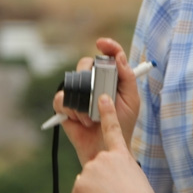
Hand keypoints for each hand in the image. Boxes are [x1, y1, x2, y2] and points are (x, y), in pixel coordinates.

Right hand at [53, 38, 141, 165]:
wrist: (107, 148)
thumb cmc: (122, 125)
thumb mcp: (131, 101)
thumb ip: (127, 77)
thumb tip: (118, 56)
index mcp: (110, 77)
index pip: (108, 55)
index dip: (107, 46)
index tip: (102, 44)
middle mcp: (92, 82)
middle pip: (85, 63)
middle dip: (91, 78)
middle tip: (100, 96)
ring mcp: (78, 93)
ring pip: (72, 81)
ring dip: (83, 100)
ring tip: (92, 117)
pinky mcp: (65, 107)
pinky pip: (61, 99)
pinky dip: (70, 109)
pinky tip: (80, 120)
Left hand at [71, 92, 157, 192]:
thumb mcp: (135, 182)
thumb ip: (120, 175)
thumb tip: (109, 184)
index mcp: (122, 155)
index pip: (112, 129)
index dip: (107, 112)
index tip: (103, 98)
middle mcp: (105, 158)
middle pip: (94, 171)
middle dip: (99, 187)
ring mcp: (92, 168)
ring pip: (86, 186)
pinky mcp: (80, 183)